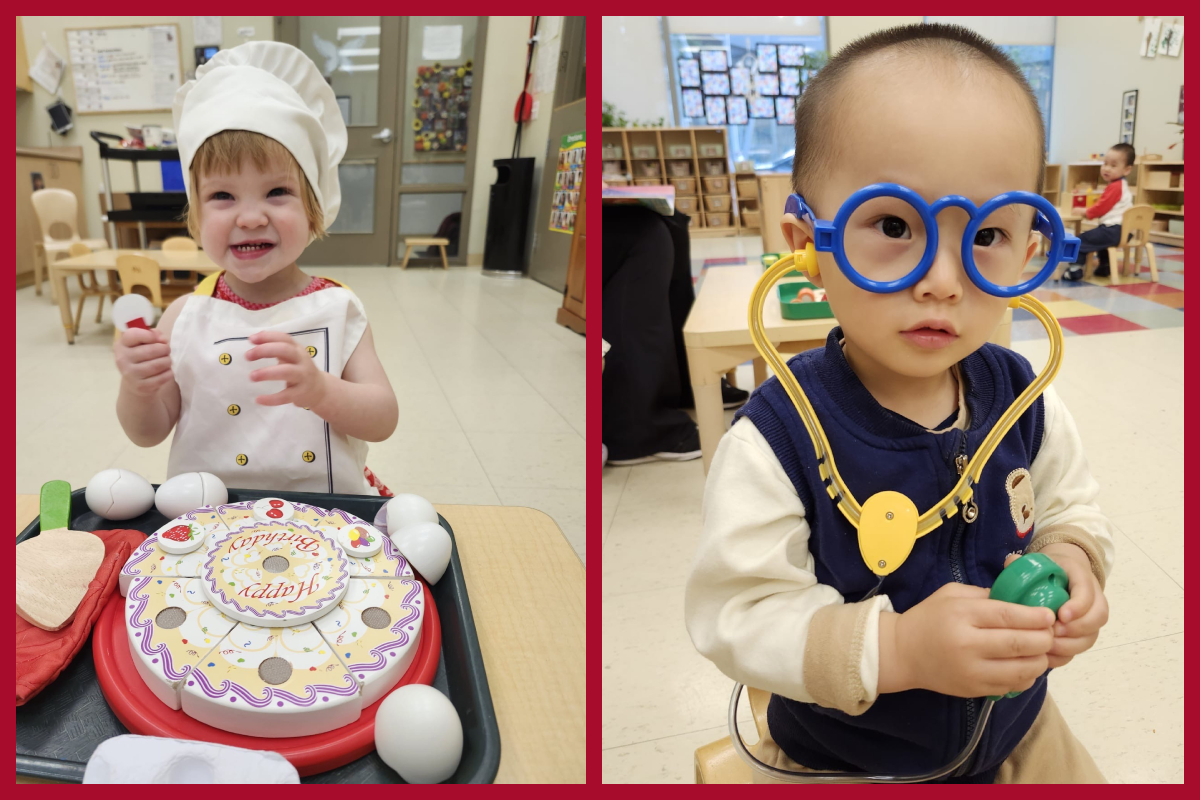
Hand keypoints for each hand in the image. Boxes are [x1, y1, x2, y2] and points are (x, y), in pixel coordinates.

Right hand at [114, 327, 173, 396]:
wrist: (135, 383)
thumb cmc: (141, 357)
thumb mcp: (143, 343)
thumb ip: (153, 335)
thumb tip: (162, 339)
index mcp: (121, 345)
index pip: (133, 335)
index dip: (149, 335)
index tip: (158, 339)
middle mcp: (122, 359)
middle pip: (151, 350)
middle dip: (164, 349)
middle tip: (167, 350)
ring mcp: (130, 374)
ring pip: (158, 364)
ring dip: (168, 361)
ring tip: (168, 360)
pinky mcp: (141, 386)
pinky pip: (162, 377)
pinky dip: (168, 373)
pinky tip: (166, 371)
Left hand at [245, 330, 327, 408]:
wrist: (319, 389)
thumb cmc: (299, 370)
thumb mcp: (292, 356)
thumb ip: (276, 347)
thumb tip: (254, 339)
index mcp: (297, 349)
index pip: (284, 338)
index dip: (267, 337)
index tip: (251, 339)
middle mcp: (302, 360)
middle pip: (285, 350)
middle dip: (264, 351)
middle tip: (248, 356)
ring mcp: (303, 376)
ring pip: (286, 371)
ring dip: (267, 373)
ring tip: (252, 376)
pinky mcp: (301, 393)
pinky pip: (285, 395)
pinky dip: (271, 398)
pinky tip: (258, 400)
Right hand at [894, 582, 1055, 697]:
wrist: (902, 652)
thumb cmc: (929, 617)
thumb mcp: (951, 594)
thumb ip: (985, 595)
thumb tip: (1021, 600)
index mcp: (961, 615)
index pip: (1007, 616)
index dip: (1035, 616)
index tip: (1049, 615)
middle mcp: (967, 645)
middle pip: (1019, 644)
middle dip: (1043, 639)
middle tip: (1051, 633)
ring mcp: (971, 671)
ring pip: (1021, 670)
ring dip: (1039, 660)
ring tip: (1041, 651)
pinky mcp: (974, 690)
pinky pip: (1012, 686)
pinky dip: (1026, 676)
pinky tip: (1024, 666)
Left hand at [1014, 544, 1108, 668]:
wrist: (1060, 576)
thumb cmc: (1047, 571)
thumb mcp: (1038, 562)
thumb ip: (1025, 563)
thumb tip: (1010, 563)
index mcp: (1082, 578)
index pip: (1088, 592)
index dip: (1078, 606)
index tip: (1061, 615)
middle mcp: (1093, 600)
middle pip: (1097, 618)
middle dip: (1076, 629)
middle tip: (1053, 633)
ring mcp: (1090, 619)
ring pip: (1091, 636)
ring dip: (1070, 645)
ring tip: (1047, 646)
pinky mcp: (1083, 635)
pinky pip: (1081, 649)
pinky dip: (1065, 655)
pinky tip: (1046, 656)